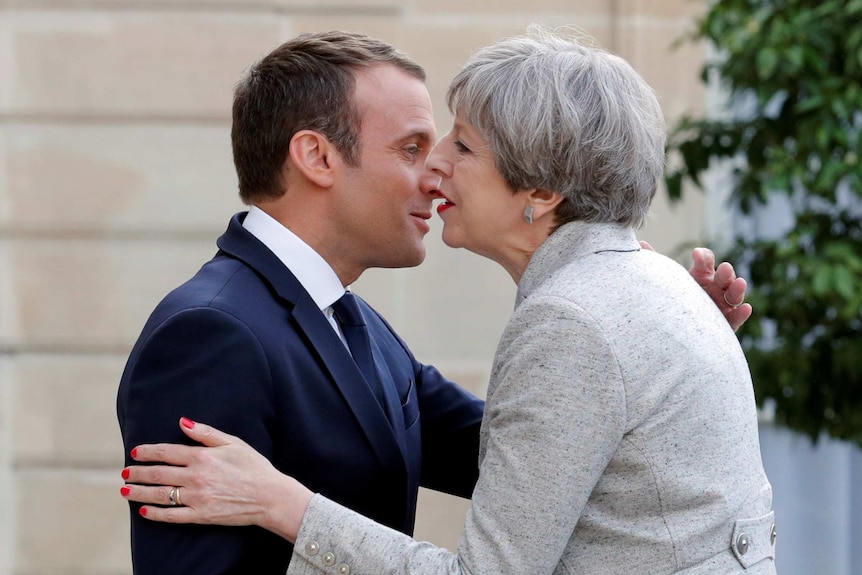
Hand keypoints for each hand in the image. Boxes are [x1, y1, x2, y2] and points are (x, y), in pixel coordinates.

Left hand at [120, 418, 311, 542]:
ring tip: (125, 491)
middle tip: (124, 473)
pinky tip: (145, 511)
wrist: (270, 496)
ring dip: (139, 492)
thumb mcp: (233, 443)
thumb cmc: (254, 467)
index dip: (148, 452)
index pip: (166, 452)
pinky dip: (156, 514)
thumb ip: (206, 432)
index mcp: (202, 456)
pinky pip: (172, 516)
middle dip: (137, 473)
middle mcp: (195, 477)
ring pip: (159, 495)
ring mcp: (196, 498)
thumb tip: (183, 422)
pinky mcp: (200, 515)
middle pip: (157, 474)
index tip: (135, 452)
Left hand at [640, 242, 751, 331]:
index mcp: (701, 275)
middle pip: (723, 276)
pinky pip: (736, 318)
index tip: (696, 254)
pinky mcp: (727, 323)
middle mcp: (714, 287)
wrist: (679, 330)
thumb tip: (641, 244)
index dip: (703, 257)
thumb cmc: (675, 301)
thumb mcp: (668, 283)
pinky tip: (746, 308)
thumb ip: (658, 266)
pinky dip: (742, 313)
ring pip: (734, 294)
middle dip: (725, 271)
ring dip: (738, 288)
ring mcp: (723, 304)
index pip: (705, 261)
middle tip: (724, 268)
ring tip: (739, 282)